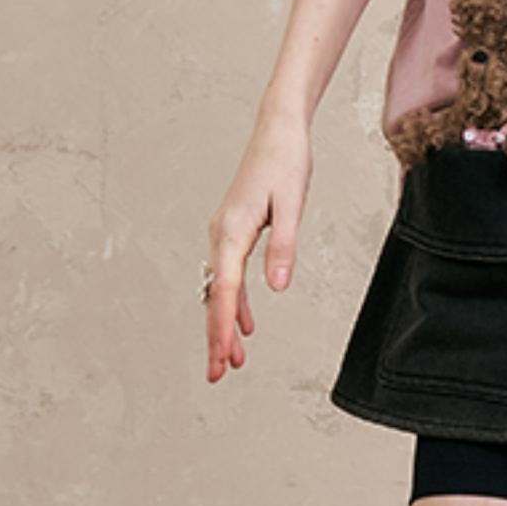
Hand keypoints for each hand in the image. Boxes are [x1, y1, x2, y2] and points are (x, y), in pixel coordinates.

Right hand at [205, 112, 313, 383]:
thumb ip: (283, 246)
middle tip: (217, 374)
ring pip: (220, 289)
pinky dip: (234, 302)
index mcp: (232, 231)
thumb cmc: (286, 163)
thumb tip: (277, 287)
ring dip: (225, 324)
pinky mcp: (234, 231)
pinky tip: (245, 323)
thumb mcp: (291, 204)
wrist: (277, 131)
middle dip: (216, 337)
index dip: (221, 329)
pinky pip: (229, 276)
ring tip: (232, 359)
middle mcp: (221, 234)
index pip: (224, 291)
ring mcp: (224, 233)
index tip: (220, 358)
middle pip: (215, 296)